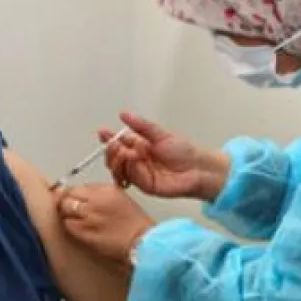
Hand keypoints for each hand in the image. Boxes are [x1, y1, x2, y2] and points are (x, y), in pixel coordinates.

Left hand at [56, 184, 155, 264]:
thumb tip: (80, 195)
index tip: (70, 198)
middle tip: (68, 210)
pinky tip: (80, 230)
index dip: (71, 194)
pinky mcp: (86, 232)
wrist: (142, 241)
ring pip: (64, 211)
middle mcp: (96, 200)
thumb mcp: (119, 198)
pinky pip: (69, 226)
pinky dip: (71, 227)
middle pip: (67, 197)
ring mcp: (90, 216)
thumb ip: (99, 193)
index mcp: (105, 189)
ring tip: (77, 221)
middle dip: (65, 203)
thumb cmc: (134, 222)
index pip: (76, 187)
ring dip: (67, 215)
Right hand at [102, 113, 227, 201]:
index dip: (109, 139)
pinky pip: (131, 178)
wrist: (198, 167)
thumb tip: (123, 114)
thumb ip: (141, 126)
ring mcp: (140, 175)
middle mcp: (137, 162)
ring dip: (118, 159)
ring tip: (126, 150)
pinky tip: (133, 160)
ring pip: (119, 169)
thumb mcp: (160, 134)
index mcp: (139, 148)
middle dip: (111, 150)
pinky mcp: (145, 186)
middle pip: (115, 158)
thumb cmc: (184, 151)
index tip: (103, 132)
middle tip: (115, 143)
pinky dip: (129, 168)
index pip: (118, 144)